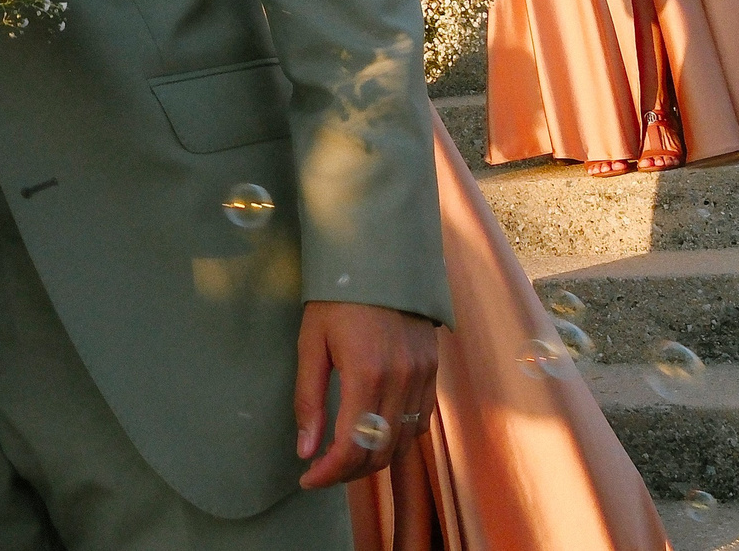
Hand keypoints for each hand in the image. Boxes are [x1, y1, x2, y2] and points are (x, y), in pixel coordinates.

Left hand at [295, 302, 438, 487]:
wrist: (381, 260)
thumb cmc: (337, 298)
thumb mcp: (311, 343)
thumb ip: (308, 400)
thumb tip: (305, 450)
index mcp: (366, 373)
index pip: (352, 446)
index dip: (329, 472)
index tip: (307, 479)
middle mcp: (400, 380)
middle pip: (379, 452)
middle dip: (347, 472)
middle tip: (321, 471)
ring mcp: (422, 377)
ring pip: (403, 443)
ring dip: (373, 460)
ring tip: (343, 458)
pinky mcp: (432, 372)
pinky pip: (420, 422)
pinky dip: (397, 440)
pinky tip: (374, 436)